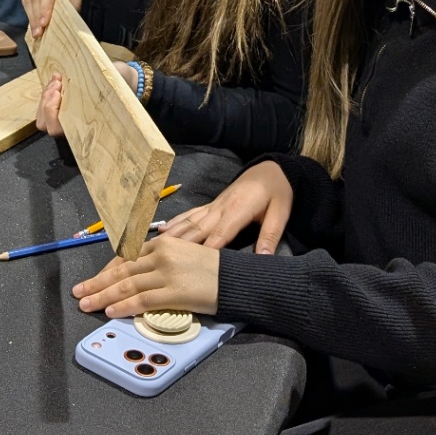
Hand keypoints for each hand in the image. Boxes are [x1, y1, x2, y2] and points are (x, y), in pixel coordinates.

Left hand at [34, 61, 137, 135]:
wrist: (126, 81)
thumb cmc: (121, 87)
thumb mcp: (116, 88)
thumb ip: (108, 91)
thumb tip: (107, 93)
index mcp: (83, 128)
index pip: (55, 129)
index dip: (51, 111)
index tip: (59, 93)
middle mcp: (71, 126)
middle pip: (43, 124)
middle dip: (46, 101)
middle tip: (57, 83)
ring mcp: (65, 117)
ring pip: (42, 115)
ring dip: (46, 95)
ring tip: (57, 79)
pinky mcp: (61, 107)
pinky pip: (46, 105)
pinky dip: (48, 91)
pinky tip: (57, 79)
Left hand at [72, 234, 220, 317]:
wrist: (237, 278)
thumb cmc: (212, 269)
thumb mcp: (183, 255)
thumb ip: (160, 261)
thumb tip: (138, 275)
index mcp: (163, 243)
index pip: (127, 257)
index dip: (107, 270)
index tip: (95, 280)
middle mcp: (161, 254)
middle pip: (122, 270)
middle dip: (97, 282)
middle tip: (79, 292)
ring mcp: (167, 273)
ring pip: (127, 285)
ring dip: (102, 296)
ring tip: (86, 304)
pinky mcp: (174, 292)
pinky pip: (142, 300)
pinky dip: (123, 306)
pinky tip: (110, 311)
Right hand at [161, 162, 292, 253]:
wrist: (271, 168)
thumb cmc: (277, 192)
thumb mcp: (280, 213)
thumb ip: (270, 235)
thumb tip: (265, 260)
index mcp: (237, 210)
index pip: (219, 234)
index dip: (206, 249)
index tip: (192, 266)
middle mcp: (220, 208)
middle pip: (197, 229)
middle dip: (180, 245)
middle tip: (161, 259)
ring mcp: (214, 205)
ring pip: (189, 221)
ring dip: (173, 234)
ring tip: (154, 247)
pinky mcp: (212, 204)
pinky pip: (191, 214)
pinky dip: (176, 222)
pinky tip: (163, 230)